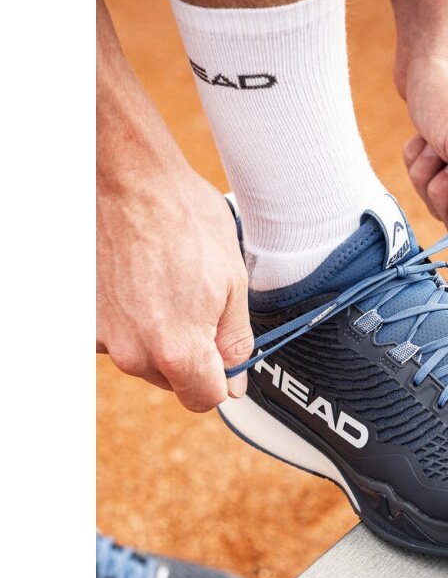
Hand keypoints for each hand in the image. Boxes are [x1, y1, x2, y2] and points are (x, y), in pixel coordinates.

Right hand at [97, 164, 251, 411]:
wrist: (128, 178)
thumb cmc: (183, 220)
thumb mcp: (232, 283)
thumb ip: (235, 342)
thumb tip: (235, 383)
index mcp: (177, 351)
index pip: (205, 399)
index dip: (221, 378)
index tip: (223, 351)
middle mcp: (133, 354)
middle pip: (173, 379)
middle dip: (191, 353)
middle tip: (195, 303)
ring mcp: (102, 337)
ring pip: (143, 357)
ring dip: (158, 334)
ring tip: (164, 284)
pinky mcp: (82, 319)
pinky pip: (117, 335)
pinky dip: (130, 318)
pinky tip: (137, 282)